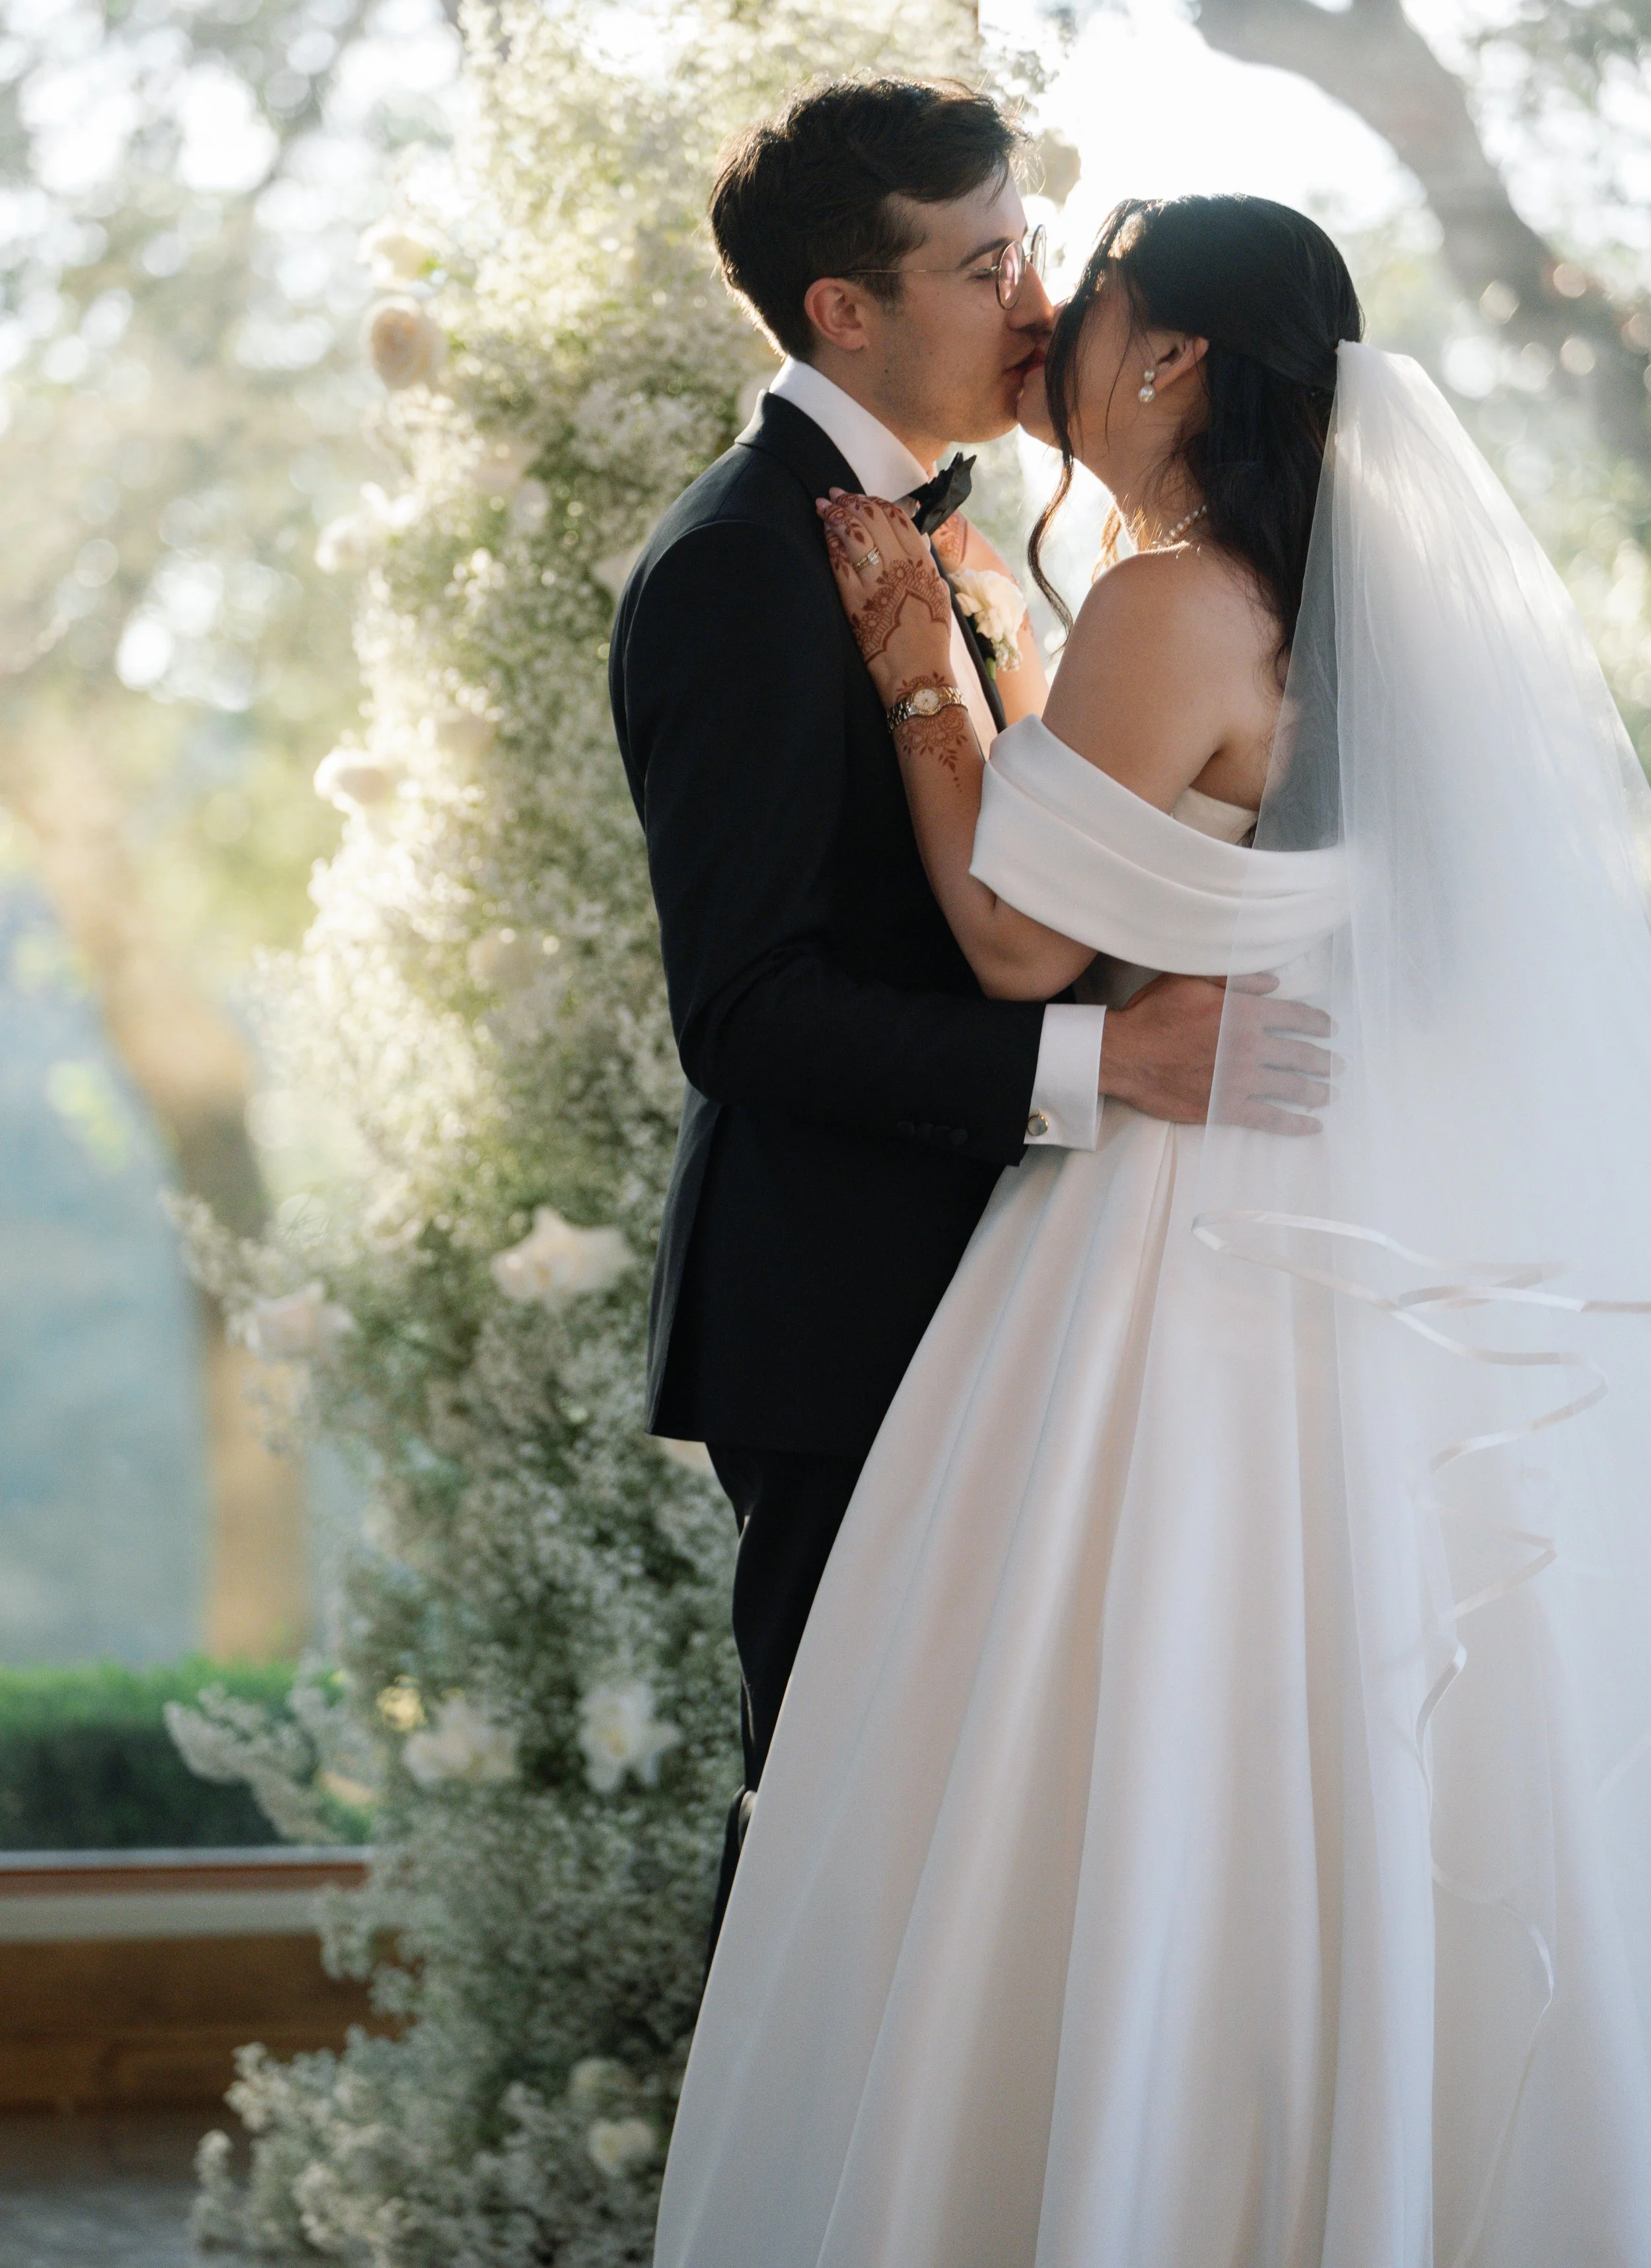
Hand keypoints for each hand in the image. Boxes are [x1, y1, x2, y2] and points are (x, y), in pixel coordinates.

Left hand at [817, 490, 954, 704]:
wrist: (918, 674)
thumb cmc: (929, 640)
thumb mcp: (937, 595)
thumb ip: (925, 566)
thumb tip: (916, 541)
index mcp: (923, 564)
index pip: (898, 519)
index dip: (876, 503)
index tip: (861, 497)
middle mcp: (902, 567)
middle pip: (873, 520)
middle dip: (851, 501)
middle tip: (835, 494)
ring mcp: (878, 583)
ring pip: (855, 534)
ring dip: (836, 515)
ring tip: (823, 506)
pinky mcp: (857, 601)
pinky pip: (841, 563)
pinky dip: (831, 543)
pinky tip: (824, 534)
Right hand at [1100, 973, 1338, 1134]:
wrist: (1123, 1054)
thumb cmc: (1153, 1013)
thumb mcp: (1191, 979)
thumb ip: (1237, 979)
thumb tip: (1274, 984)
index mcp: (1245, 1012)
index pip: (1297, 1017)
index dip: (1319, 1024)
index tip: (1330, 1029)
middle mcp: (1250, 1047)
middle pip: (1302, 1055)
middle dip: (1325, 1061)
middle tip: (1338, 1065)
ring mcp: (1240, 1081)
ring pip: (1292, 1088)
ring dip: (1317, 1091)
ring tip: (1330, 1094)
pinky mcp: (1225, 1109)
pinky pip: (1270, 1119)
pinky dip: (1295, 1124)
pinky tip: (1311, 1126)